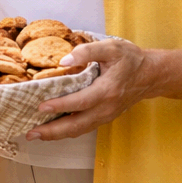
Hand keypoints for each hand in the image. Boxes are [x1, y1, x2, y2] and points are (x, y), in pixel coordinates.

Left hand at [28, 36, 181, 140]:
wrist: (151, 75)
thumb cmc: (130, 59)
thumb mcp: (111, 47)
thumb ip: (87, 51)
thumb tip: (64, 60)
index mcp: (107, 91)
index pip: (80, 102)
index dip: (60, 106)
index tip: (41, 107)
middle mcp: (106, 108)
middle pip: (76, 125)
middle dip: (52, 131)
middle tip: (30, 133)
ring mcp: (106, 115)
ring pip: (79, 130)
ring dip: (57, 135)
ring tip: (36, 135)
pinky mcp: (104, 117)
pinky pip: (84, 127)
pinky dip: (67, 131)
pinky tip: (53, 130)